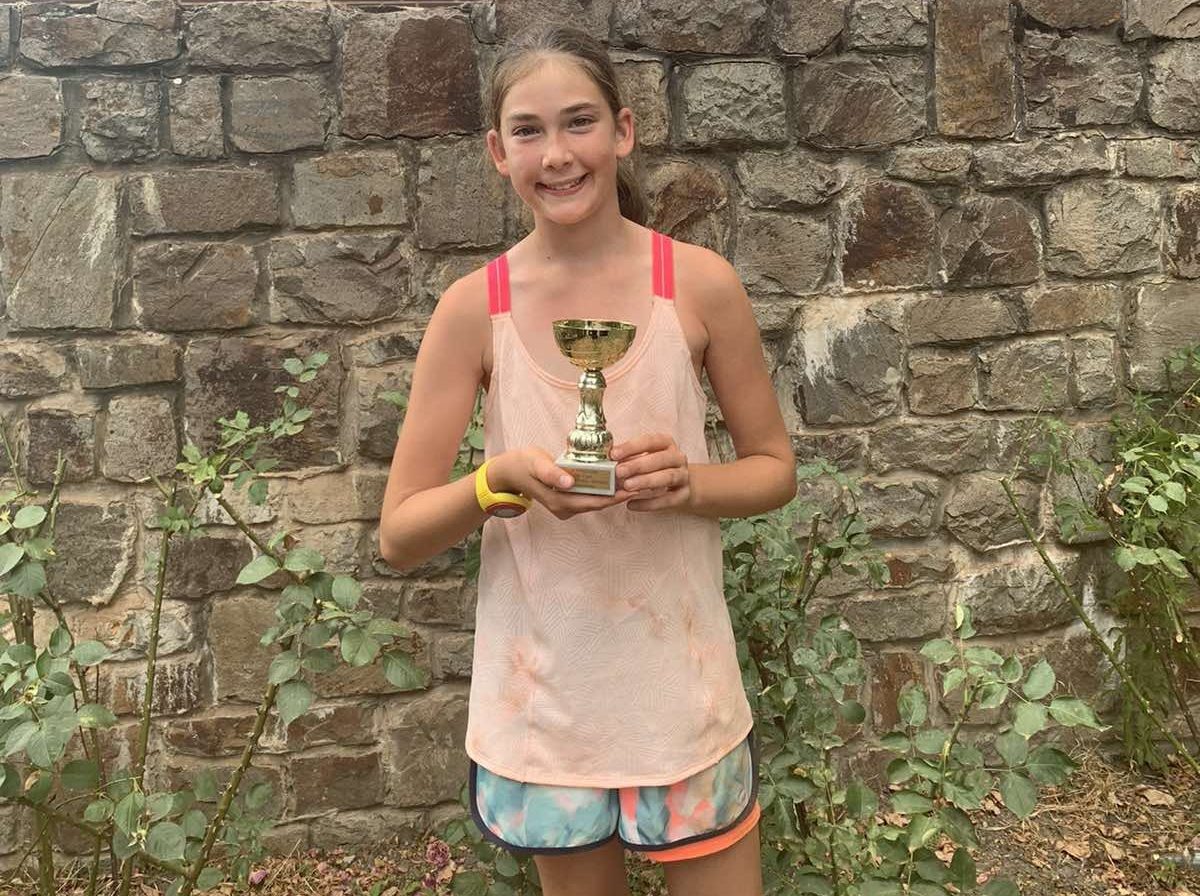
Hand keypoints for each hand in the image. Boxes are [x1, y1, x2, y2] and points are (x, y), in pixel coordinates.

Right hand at [488, 448, 632, 520]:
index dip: (615, 496)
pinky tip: (619, 479)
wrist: (509, 471)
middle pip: (599, 502)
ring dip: (615, 491)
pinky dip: (605, 488)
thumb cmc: (523, 464)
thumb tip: (569, 482)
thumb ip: (552, 473)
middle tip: (643, 482)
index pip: (594, 501)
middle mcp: (565, 508)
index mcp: (560, 501)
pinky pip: (591, 496)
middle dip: (621, 493)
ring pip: (596, 500)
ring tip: (637, 480)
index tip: (634, 487)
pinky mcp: (568, 500)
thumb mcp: (536, 464)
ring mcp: (567, 506)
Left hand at [611, 433, 690, 511]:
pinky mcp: (685, 494)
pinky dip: (650, 503)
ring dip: (646, 481)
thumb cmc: (657, 467)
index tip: (614, 454)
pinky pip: (668, 499)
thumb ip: (629, 457)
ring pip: (667, 477)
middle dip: (638, 465)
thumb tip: (607, 460)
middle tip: (619, 472)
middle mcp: (678, 457)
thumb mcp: (645, 457)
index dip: (632, 447)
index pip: (650, 441)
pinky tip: (632, 505)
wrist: (682, 483)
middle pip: (660, 459)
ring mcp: (683, 476)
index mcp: (667, 443)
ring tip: (627, 487)